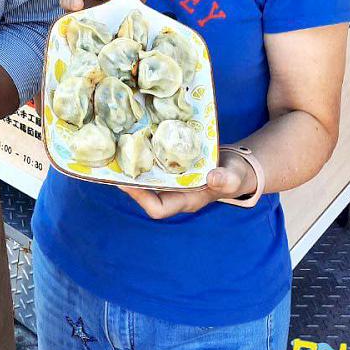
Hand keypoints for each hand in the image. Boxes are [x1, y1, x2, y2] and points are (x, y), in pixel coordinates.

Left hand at [119, 149, 257, 218]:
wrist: (236, 167)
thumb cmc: (234, 176)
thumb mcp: (233, 177)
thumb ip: (225, 179)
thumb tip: (212, 177)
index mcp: (186, 200)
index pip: (157, 209)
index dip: (140, 198)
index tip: (126, 183)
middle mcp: (175, 193)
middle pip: (145, 193)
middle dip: (129, 180)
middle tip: (113, 162)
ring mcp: (172, 182)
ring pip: (147, 178)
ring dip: (133, 167)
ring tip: (118, 150)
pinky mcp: (172, 168)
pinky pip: (153, 165)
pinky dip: (144, 156)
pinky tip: (136, 140)